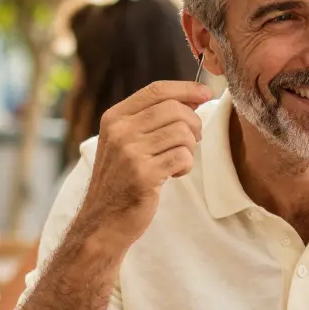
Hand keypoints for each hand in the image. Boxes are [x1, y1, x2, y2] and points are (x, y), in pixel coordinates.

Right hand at [76, 80, 211, 247]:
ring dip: (189, 148)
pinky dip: (185, 166)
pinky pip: (183, 157)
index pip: (156, 90)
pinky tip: (173, 174)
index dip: (186, 89)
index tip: (206, 93)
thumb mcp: (125, 142)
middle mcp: (120, 131)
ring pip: (182, 133)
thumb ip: (151, 118)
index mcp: (114, 117)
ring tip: (177, 161)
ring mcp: (130, 153)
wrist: (102, 221)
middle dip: (193, 123)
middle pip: (174, 109)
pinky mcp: (143, 175)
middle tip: (191, 140)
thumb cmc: (121, 179)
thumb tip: (193, 97)